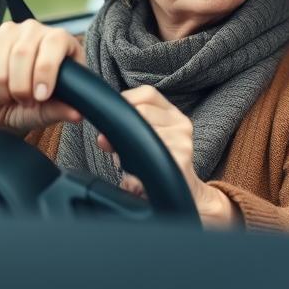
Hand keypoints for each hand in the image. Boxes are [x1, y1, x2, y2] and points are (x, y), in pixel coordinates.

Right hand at [0, 20, 83, 132]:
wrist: (0, 107)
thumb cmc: (31, 104)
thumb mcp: (48, 110)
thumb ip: (61, 109)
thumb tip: (77, 114)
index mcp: (61, 40)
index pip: (55, 42)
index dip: (46, 71)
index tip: (41, 96)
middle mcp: (35, 30)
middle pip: (23, 53)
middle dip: (21, 86)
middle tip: (25, 101)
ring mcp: (8, 32)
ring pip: (0, 59)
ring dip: (2, 87)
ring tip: (10, 96)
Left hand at [95, 85, 238, 227]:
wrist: (186, 194)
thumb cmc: (159, 166)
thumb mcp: (146, 142)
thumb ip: (126, 131)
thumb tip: (103, 138)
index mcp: (174, 115)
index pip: (148, 94)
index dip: (125, 101)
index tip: (113, 117)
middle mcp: (182, 125)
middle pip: (142, 111)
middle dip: (121, 126)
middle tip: (111, 146)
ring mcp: (183, 142)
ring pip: (143, 132)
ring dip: (127, 148)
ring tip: (129, 163)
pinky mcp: (180, 160)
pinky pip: (148, 154)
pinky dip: (135, 165)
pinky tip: (136, 174)